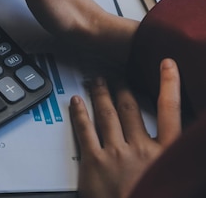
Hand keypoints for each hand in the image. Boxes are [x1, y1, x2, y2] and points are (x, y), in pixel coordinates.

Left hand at [69, 58, 181, 197]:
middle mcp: (141, 149)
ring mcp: (116, 154)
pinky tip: (77, 102)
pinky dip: (80, 113)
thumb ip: (168, 157)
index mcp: (167, 154)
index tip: (166, 65)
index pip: (171, 111)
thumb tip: (170, 146)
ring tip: (96, 82)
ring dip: (100, 95)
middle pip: (131, 109)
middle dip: (122, 90)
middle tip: (116, 76)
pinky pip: (85, 130)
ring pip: (107, 114)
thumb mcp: (173, 178)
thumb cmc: (150, 197)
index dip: (169, 85)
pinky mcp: (94, 161)